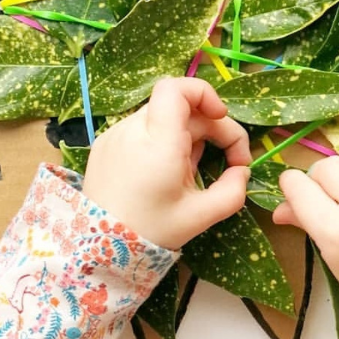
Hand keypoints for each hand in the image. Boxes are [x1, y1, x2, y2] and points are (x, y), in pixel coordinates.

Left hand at [83, 77, 250, 249]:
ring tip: (191, 171)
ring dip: (188, 135)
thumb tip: (241, 171)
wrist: (97, 249)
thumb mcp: (200, 216)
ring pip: (163, 118)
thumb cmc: (150, 231)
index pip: (177, 88)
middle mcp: (133, 128)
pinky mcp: (105, 143)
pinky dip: (162, 141)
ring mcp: (115, 133)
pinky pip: (143, 130)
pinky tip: (164, 172)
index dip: (204, 93)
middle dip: (211, 127)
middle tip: (229, 162)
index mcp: (157, 142)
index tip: (220, 117)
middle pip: (180, 106)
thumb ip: (232, 191)